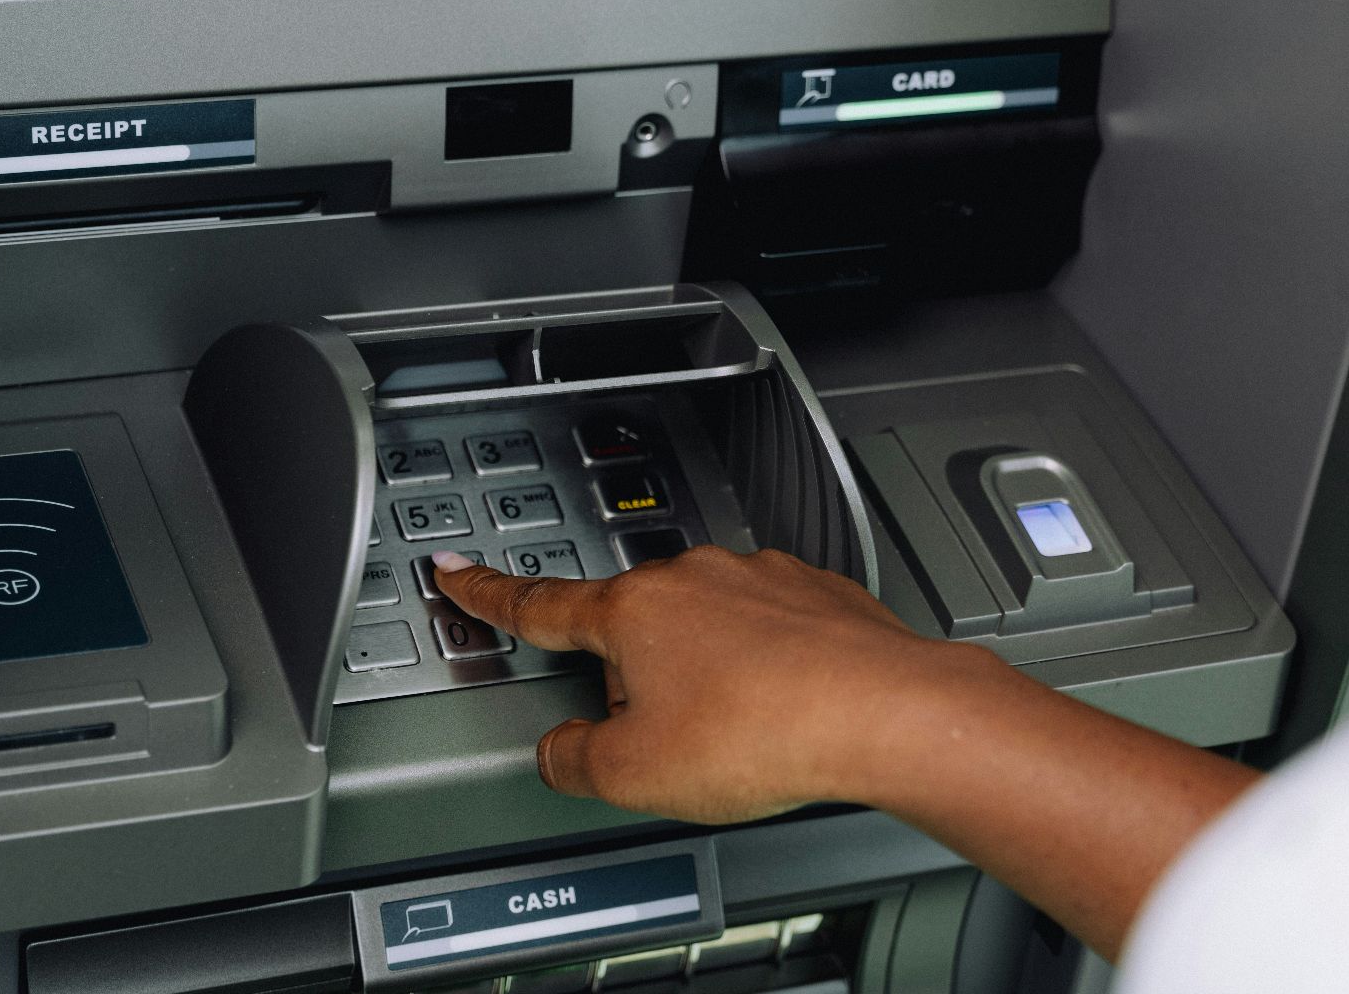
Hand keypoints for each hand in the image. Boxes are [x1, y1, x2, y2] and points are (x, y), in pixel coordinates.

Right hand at [432, 545, 996, 822]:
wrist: (887, 714)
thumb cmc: (768, 732)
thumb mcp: (635, 774)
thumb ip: (575, 761)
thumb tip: (563, 751)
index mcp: (633, 610)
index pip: (541, 603)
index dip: (490, 595)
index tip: (461, 573)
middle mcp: (695, 576)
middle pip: (635, 629)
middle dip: (639, 680)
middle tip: (668, 737)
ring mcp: (762, 578)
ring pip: (708, 629)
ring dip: (710, 675)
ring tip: (743, 733)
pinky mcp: (819, 595)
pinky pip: (772, 633)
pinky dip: (770, 669)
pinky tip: (787, 712)